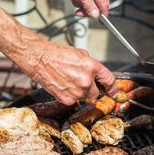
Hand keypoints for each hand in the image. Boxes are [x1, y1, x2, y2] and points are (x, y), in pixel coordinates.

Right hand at [0, 8, 115, 105]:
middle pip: (96, 93)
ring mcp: (77, 91)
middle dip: (91, 89)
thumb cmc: (58, 55)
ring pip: (84, 97)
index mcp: (92, 67)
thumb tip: (97, 75)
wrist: (40, 60)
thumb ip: (92, 66)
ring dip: (80, 92)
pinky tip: (64, 85)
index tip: (113, 92)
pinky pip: (74, 100)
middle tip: (81, 82)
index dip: (112, 88)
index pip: (109, 80)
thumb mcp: (81, 54)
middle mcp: (86, 81)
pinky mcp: (67, 99)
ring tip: (69, 81)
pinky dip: (70, 95)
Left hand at [43, 0, 108, 17]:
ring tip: (74, 0)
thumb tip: (96, 14)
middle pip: (98, 3)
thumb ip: (88, 5)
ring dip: (83, 4)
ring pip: (92, 1)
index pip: (104, 3)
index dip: (102, 14)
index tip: (99, 21)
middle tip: (79, 12)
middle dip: (88, 9)